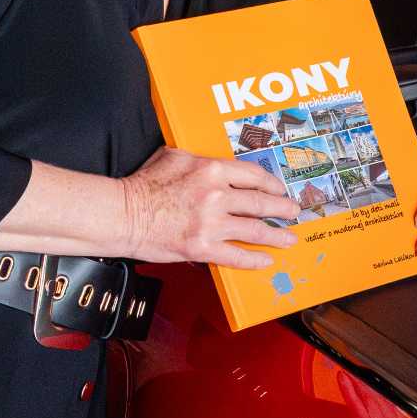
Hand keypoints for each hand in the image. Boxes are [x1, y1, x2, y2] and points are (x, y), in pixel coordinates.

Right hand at [120, 146, 301, 269]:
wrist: (122, 214)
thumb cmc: (144, 184)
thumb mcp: (175, 156)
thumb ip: (202, 159)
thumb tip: (220, 163)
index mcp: (212, 170)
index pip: (254, 175)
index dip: (272, 184)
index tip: (280, 189)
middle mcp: (217, 195)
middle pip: (261, 202)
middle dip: (283, 209)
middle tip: (294, 212)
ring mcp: (211, 223)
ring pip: (255, 230)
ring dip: (278, 235)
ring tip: (290, 238)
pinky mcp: (202, 248)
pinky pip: (236, 255)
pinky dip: (255, 260)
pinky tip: (266, 260)